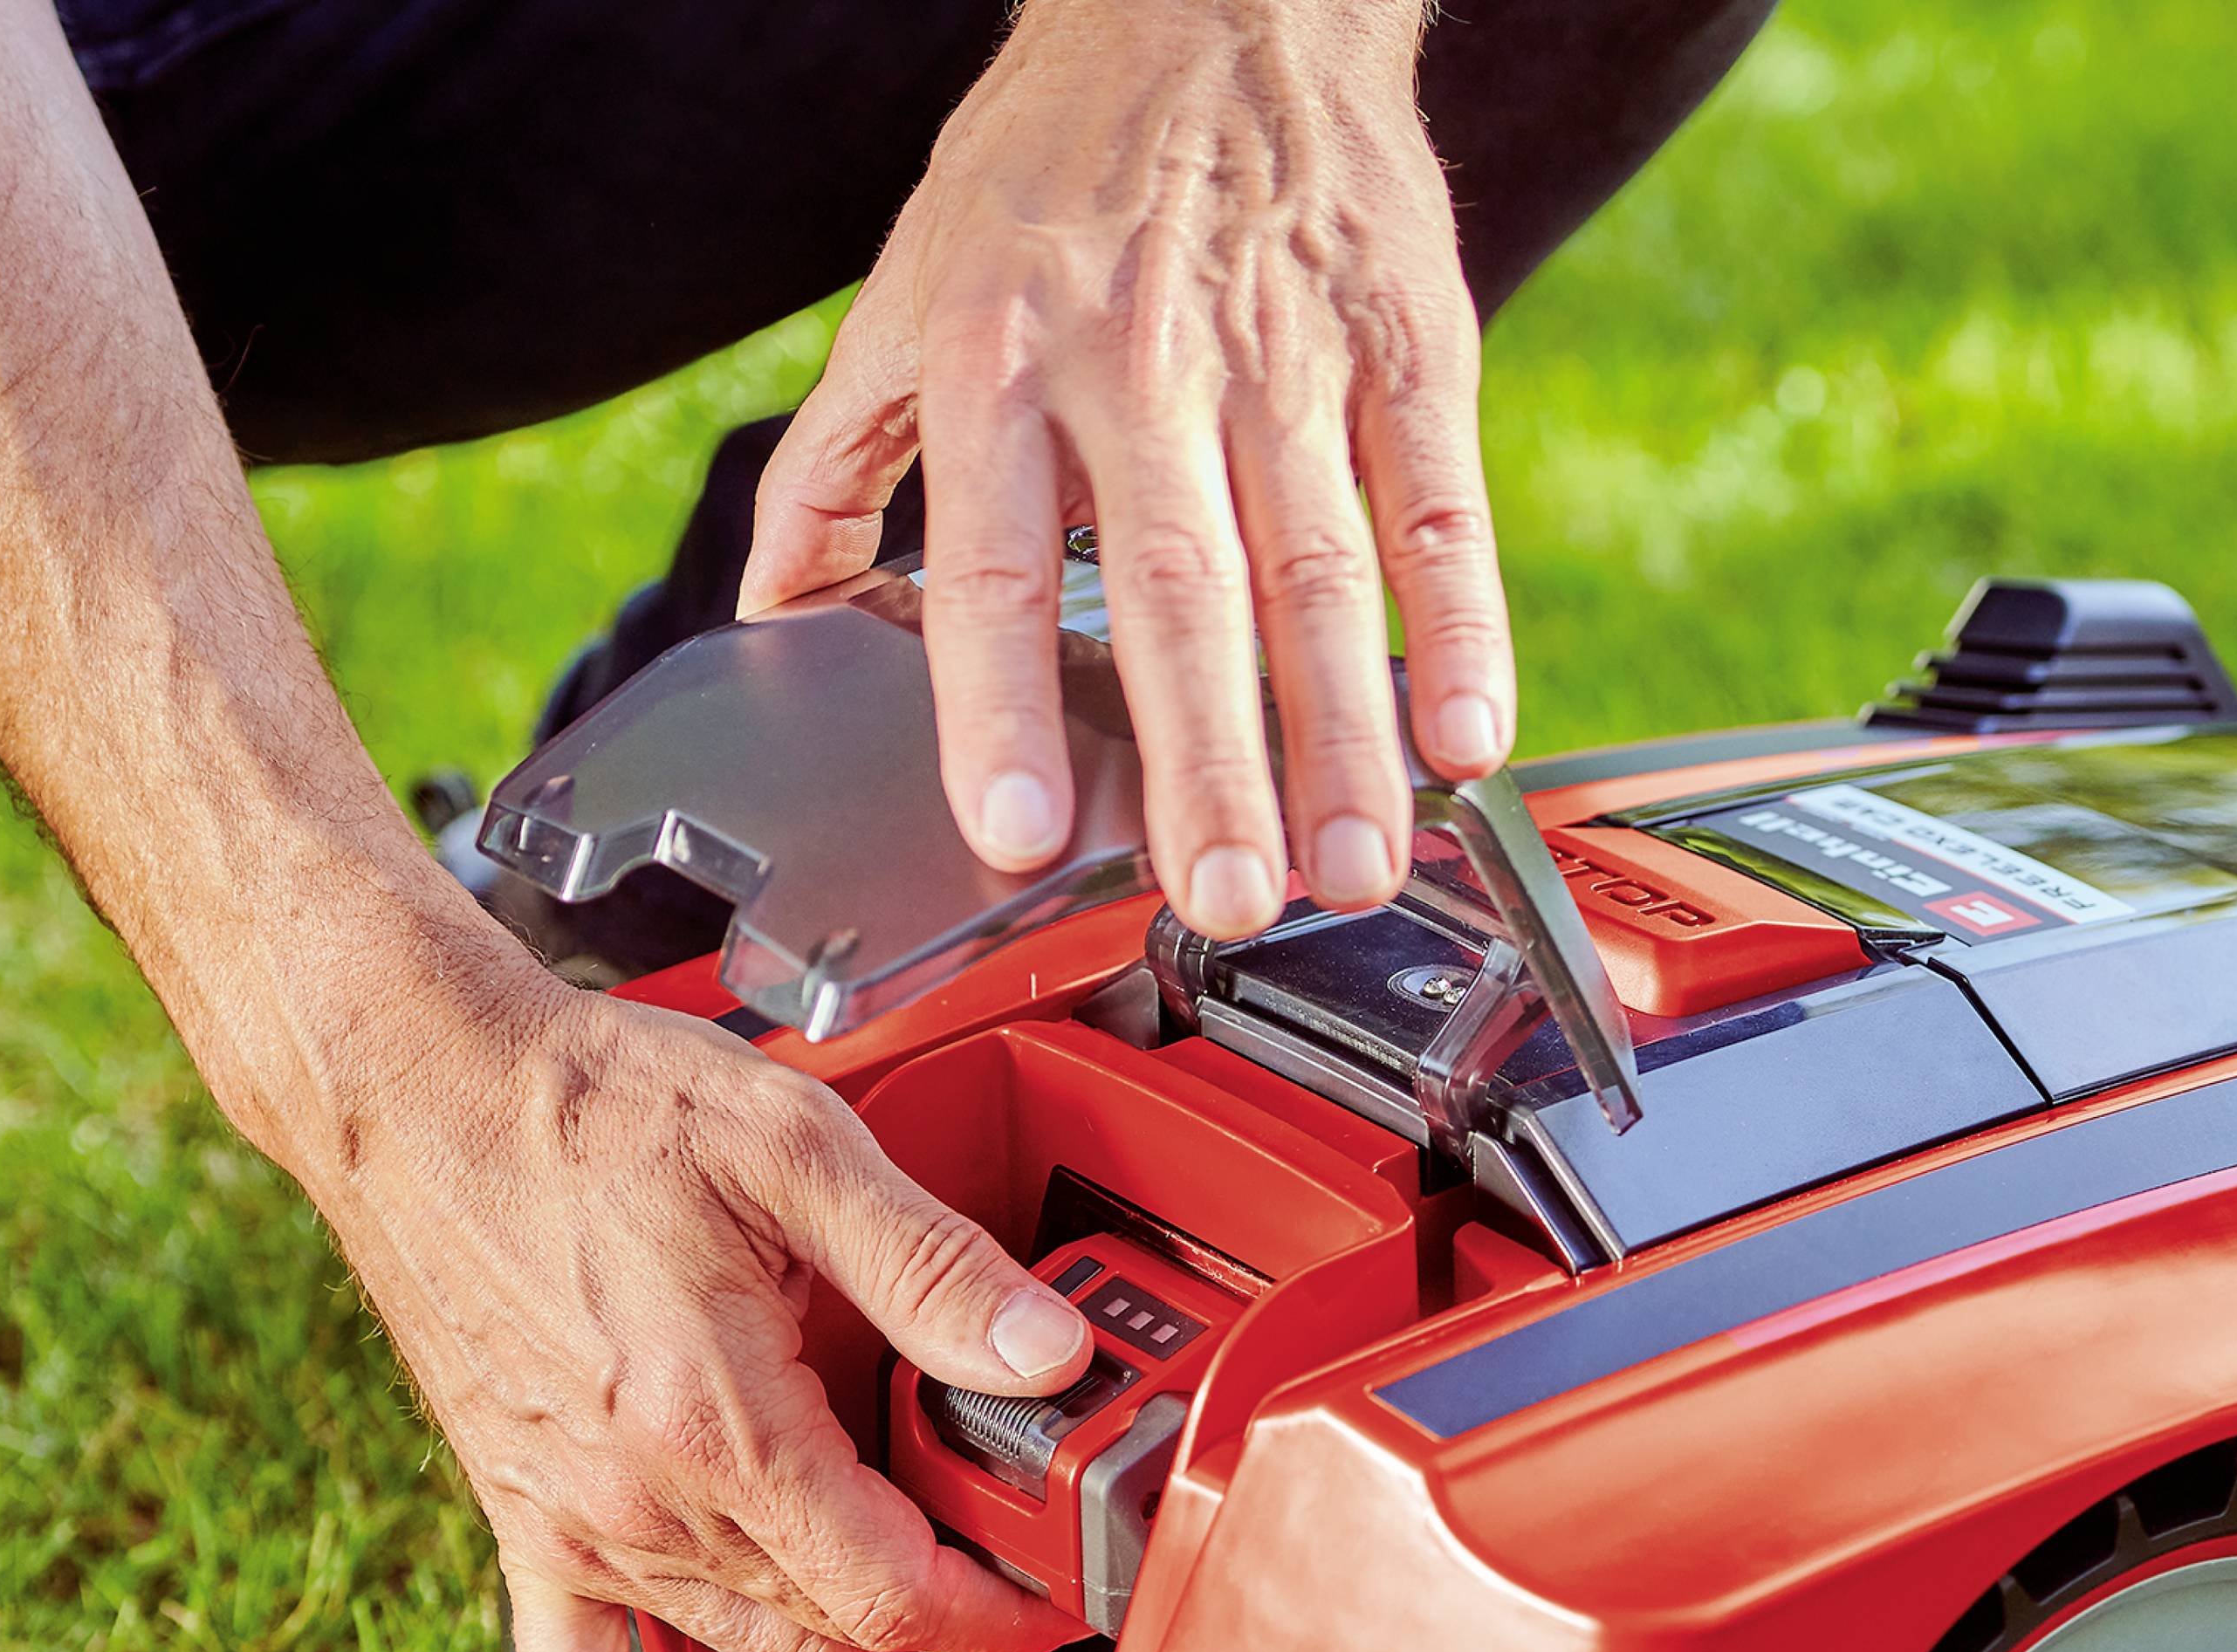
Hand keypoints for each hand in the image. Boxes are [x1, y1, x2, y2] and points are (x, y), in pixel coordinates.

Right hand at [328, 980, 1095, 1651]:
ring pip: (748, 1651)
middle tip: (1012, 1559)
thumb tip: (1039, 1353)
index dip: (996, 1613)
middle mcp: (638, 1501)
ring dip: (844, 1638)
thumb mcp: (793, 1150)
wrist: (418, 1090)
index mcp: (717, 1423)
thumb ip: (929, 1265)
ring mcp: (573, 1526)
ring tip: (916, 1585)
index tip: (1051, 1599)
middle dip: (944, 1612)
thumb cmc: (586, 1108)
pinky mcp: (521, 1524)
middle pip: (835, 1628)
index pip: (893, 1591)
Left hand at [740, 0, 1511, 942]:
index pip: (995, 562)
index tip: (1013, 837)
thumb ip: (838, 465)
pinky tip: (1465, 739)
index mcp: (1000, 356)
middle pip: (1180, 591)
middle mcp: (1144, 361)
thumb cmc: (1052, 168)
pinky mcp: (1408, 343)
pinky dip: (1458, 627)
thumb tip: (771, 617)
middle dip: (1207, 763)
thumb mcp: (908, 289)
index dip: (1000, 710)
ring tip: (1344, 867)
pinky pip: (1438, 504)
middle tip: (1220, 898)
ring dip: (1338, 737)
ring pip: (1316, 571)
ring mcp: (1287, 355)